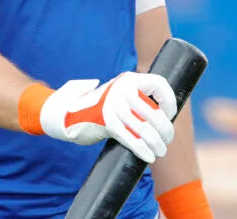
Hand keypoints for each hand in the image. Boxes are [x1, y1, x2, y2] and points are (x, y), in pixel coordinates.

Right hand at [39, 72, 176, 163]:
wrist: (67, 111)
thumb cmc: (99, 105)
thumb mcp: (118, 92)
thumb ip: (135, 94)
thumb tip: (162, 108)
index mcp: (128, 79)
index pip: (159, 85)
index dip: (169, 101)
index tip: (169, 114)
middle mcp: (122, 90)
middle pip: (154, 112)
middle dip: (165, 130)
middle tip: (167, 139)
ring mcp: (113, 106)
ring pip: (145, 129)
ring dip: (157, 144)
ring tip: (161, 151)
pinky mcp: (106, 122)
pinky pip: (131, 139)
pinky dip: (143, 150)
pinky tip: (149, 156)